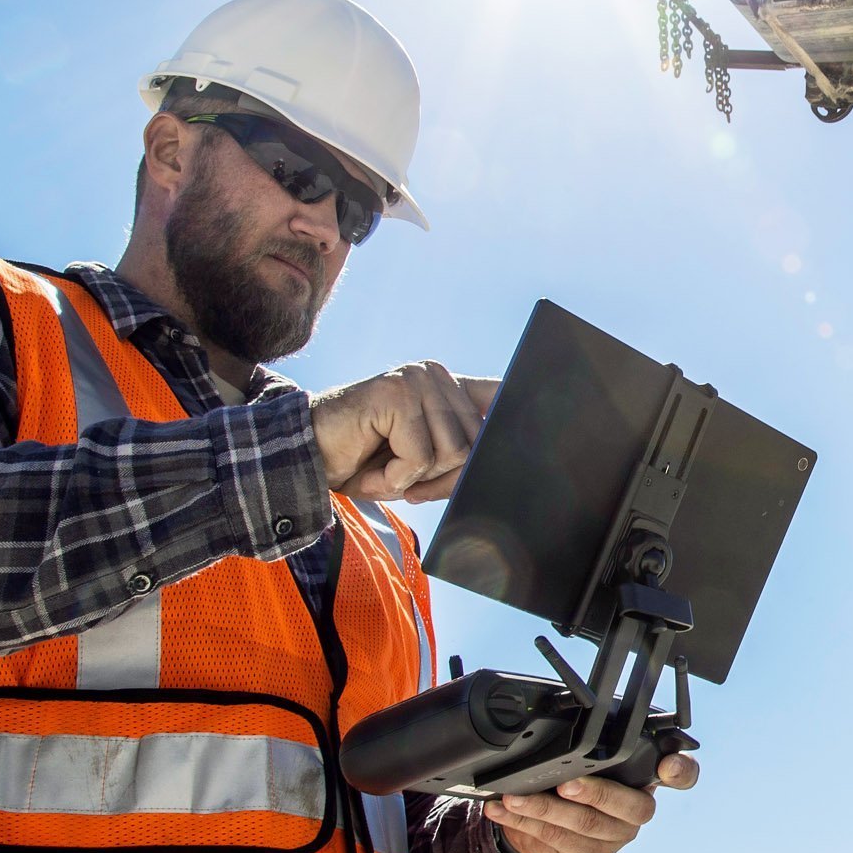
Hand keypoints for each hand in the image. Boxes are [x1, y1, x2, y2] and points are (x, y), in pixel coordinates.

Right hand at [310, 364, 499, 502]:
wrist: (307, 459)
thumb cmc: (364, 462)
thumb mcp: (422, 463)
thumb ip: (460, 456)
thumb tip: (496, 462)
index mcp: (448, 385)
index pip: (498, 397)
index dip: (514, 417)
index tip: (546, 425)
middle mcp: (435, 375)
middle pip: (476, 444)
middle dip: (443, 477)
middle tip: (403, 477)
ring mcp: (416, 381)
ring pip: (452, 453)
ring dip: (414, 477)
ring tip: (384, 466)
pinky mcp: (396, 395)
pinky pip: (420, 458)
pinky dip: (394, 477)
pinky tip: (371, 464)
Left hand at [484, 751, 699, 852]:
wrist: (562, 817)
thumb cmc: (581, 772)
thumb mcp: (590, 751)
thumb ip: (595, 739)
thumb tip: (569, 711)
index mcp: (650, 775)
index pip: (683, 774)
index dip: (680, 769)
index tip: (667, 765)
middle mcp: (641, 808)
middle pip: (626, 805)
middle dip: (592, 794)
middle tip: (564, 784)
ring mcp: (619, 834)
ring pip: (583, 825)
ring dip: (542, 809)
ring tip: (513, 797)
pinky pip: (558, 841)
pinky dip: (524, 824)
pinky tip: (502, 811)